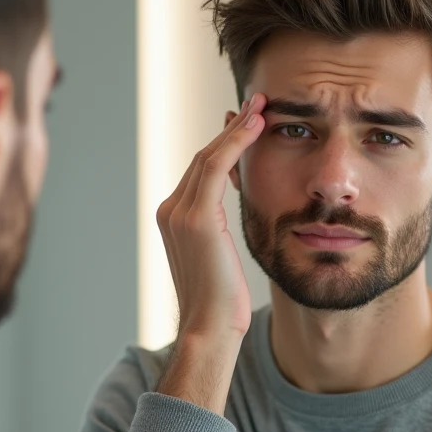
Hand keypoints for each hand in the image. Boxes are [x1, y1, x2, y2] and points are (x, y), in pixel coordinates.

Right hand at [157, 93, 265, 343]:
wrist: (211, 328)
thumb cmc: (223, 301)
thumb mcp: (222, 255)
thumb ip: (222, 228)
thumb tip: (238, 212)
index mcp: (174, 217)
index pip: (201, 169)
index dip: (226, 143)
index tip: (249, 121)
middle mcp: (170, 210)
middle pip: (202, 156)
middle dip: (232, 128)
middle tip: (258, 103)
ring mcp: (179, 212)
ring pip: (208, 156)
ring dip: (237, 129)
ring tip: (262, 106)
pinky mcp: (196, 218)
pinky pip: (214, 168)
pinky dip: (236, 143)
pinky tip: (256, 127)